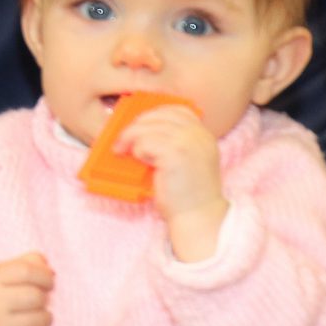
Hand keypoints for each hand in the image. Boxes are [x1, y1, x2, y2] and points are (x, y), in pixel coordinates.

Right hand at [0, 252, 54, 325]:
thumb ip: (30, 262)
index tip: (48, 282)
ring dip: (45, 316)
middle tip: (36, 301)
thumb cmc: (3, 293)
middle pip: (36, 296)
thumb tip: (48, 269)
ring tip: (34, 315)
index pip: (26, 271)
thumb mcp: (9, 272)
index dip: (44, 275)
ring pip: (43, 319)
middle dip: (44, 298)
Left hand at [116, 105, 227, 261]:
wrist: (198, 216)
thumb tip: (138, 127)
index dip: (152, 114)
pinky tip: (143, 163)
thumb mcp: (183, 160)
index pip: (175, 109)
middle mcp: (199, 134)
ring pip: (147, 127)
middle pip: (158, 114)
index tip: (137, 126)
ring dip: (131, 139)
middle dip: (135, 125)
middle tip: (122, 142)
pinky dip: (138, 151)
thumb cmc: (186, 193)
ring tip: (126, 153)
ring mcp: (189, 142)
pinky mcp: (176, 153)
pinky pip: (145, 142)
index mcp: (203, 134)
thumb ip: (171, 141)